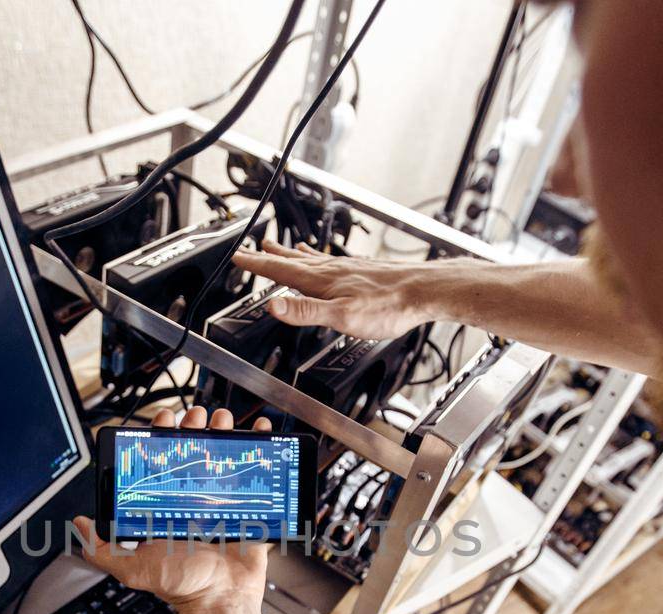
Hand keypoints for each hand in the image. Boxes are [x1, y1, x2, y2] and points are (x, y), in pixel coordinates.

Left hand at [73, 406, 275, 613]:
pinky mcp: (250, 509)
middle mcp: (193, 500)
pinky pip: (258, 475)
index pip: (161, 460)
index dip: (161, 436)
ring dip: (223, 431)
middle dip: (194, 426)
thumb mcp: (133, 566)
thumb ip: (103, 547)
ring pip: (222, 456)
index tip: (164, 420)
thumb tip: (80, 523)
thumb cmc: (181, 586)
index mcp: (167, 505)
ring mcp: (222, 502)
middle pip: (193, 451)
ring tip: (223, 421)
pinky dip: (261, 448)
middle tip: (196, 417)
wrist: (221, 600)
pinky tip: (260, 433)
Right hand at [231, 239, 442, 338]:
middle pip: (293, 261)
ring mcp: (348, 269)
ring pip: (311, 260)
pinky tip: (325, 262)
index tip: (239, 257)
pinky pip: (331, 262)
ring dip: (292, 255)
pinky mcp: (362, 272)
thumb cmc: (389, 306)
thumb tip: (273, 305)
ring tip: (280, 248)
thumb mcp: (341, 316)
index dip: (257, 265)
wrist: (423, 292)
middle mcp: (332, 270)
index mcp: (322, 281)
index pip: (281, 270)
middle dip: (270, 256)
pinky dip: (318, 259)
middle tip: (252, 249)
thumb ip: (306, 311)